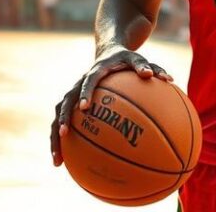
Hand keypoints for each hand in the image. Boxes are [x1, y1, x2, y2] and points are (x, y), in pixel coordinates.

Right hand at [49, 47, 171, 165]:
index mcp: (95, 70)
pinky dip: (62, 141)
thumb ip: (146, 66)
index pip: (88, 80)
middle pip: (65, 100)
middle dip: (62, 117)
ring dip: (55, 136)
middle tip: (63, 134)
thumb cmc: (125, 59)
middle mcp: (80, 82)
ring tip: (57, 160)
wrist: (108, 53)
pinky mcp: (72, 104)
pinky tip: (65, 162)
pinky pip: (64, 121)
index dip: (85, 93)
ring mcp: (73, 93)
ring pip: (58, 114)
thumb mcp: (137, 59)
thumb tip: (160, 76)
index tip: (84, 107)